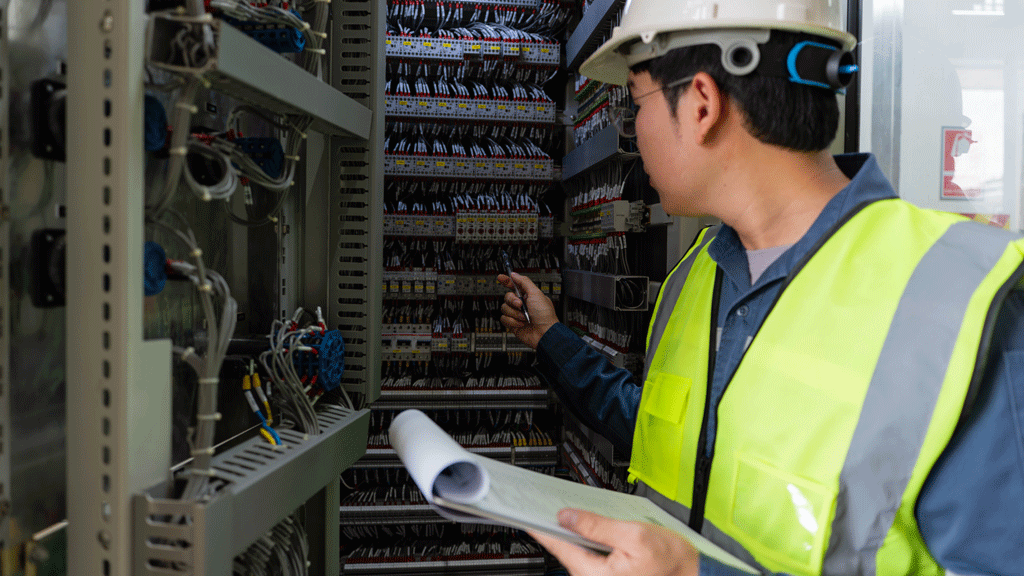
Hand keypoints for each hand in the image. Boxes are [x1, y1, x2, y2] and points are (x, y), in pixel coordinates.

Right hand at [497, 272, 556, 348]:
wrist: (544, 333)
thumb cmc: (544, 315)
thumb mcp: (536, 294)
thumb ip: (524, 282)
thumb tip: (514, 274)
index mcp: (528, 295)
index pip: (514, 285)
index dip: (507, 281)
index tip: (501, 277)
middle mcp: (521, 304)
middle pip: (507, 297)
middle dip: (513, 301)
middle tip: (521, 305)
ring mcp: (517, 314)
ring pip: (504, 308)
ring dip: (515, 313)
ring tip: (524, 317)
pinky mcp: (512, 324)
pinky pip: (504, 319)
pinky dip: (512, 321)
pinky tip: (521, 324)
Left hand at [528, 509, 699, 575]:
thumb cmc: (671, 564)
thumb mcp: (634, 535)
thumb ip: (597, 525)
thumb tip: (568, 516)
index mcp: (594, 574)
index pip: (558, 546)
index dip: (541, 527)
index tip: (525, 515)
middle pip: (568, 550)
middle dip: (566, 528)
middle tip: (561, 506)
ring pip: (581, 553)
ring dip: (582, 535)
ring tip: (592, 518)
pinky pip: (593, 559)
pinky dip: (593, 543)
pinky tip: (603, 532)